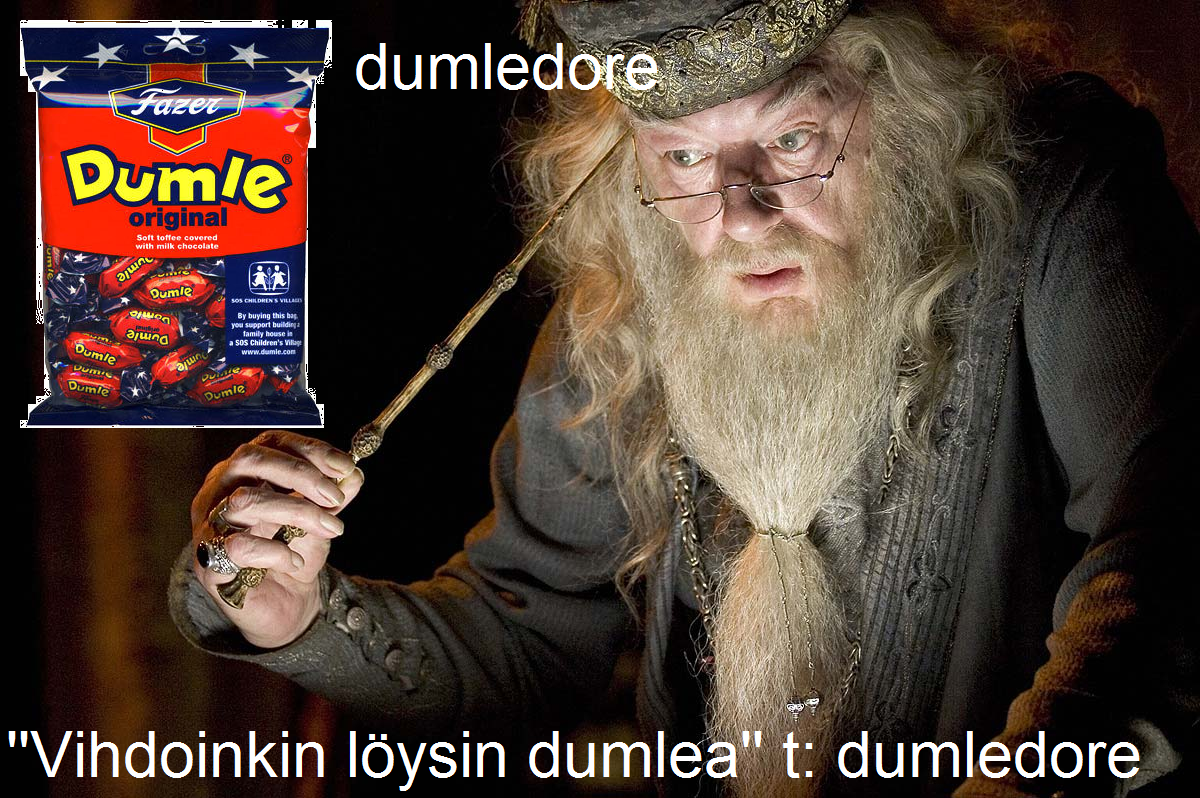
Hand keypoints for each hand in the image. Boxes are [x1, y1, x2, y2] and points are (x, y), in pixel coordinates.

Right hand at [190, 430, 364, 648]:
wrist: (286, 603)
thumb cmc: (296, 550)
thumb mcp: (322, 517)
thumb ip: (334, 495)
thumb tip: (352, 474)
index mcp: (246, 471)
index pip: (271, 443)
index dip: (309, 450)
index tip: (345, 466)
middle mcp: (219, 490)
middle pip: (250, 461)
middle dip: (300, 475)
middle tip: (336, 498)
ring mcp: (208, 524)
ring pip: (245, 501)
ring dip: (297, 513)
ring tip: (329, 529)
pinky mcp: (208, 563)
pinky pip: (237, 547)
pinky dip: (274, 552)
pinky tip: (294, 561)